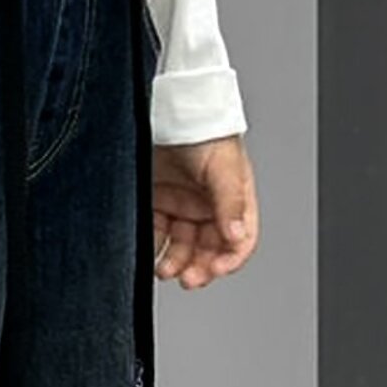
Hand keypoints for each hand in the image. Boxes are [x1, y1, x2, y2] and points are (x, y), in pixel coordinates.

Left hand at [152, 134, 259, 288]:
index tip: (215, 270)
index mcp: (233, 199)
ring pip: (181, 247)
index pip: (239, 239)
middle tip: (188, 279)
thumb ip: (230, 202)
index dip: (229, 258)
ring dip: (175, 263)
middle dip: (200, 267)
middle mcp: (208, 206)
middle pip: (208, 249)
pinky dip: (152, 247)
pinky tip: (147, 256)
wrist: (167, 106)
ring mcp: (181, 205)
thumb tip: (235, 235)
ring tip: (164, 269)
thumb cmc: (203, 128)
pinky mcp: (156, 201)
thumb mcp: (223, 166)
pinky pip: (155, 233)